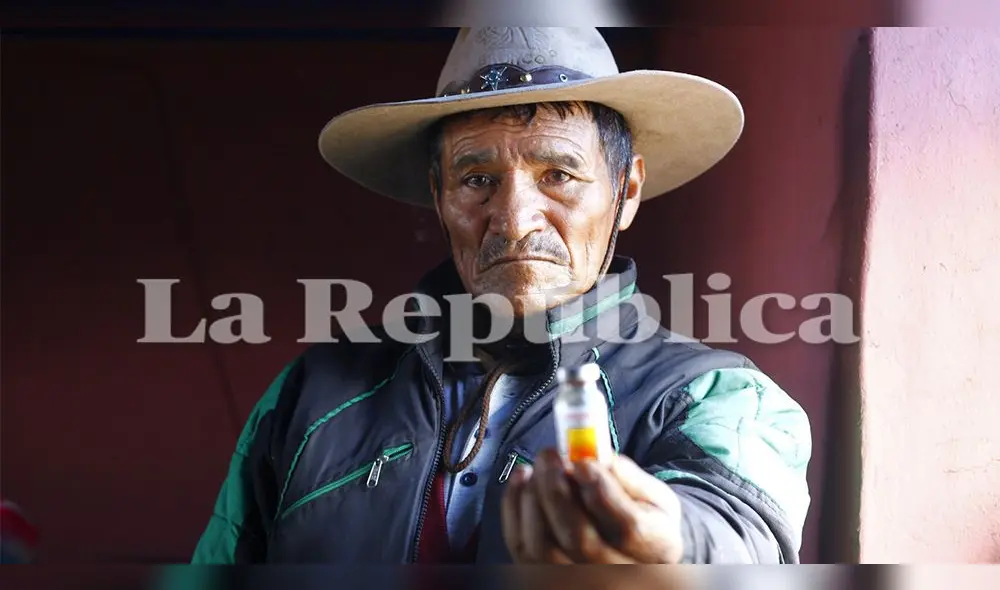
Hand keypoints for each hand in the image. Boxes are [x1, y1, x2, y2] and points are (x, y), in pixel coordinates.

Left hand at [500, 448, 683, 563]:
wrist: (637, 553)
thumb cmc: (644, 518)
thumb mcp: (655, 495)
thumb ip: (630, 477)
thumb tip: (594, 456)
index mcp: (656, 548)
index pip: (627, 528)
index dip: (600, 492)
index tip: (581, 462)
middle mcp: (619, 574)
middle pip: (578, 539)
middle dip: (557, 491)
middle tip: (549, 455)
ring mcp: (580, 580)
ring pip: (543, 547)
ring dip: (533, 499)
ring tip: (537, 468)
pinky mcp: (547, 577)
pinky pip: (520, 546)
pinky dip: (514, 508)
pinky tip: (523, 480)